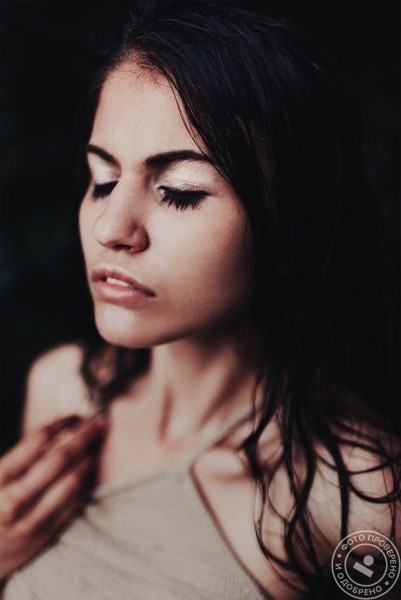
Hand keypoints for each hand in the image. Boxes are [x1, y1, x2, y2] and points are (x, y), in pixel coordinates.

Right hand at [0, 413, 107, 581]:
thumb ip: (19, 459)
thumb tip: (57, 431)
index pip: (36, 441)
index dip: (59, 424)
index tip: (73, 415)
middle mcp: (13, 500)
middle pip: (60, 458)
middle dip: (83, 436)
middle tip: (98, 421)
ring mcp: (30, 520)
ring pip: (71, 481)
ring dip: (89, 457)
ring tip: (97, 443)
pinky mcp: (44, 535)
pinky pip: (73, 503)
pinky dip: (85, 482)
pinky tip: (90, 468)